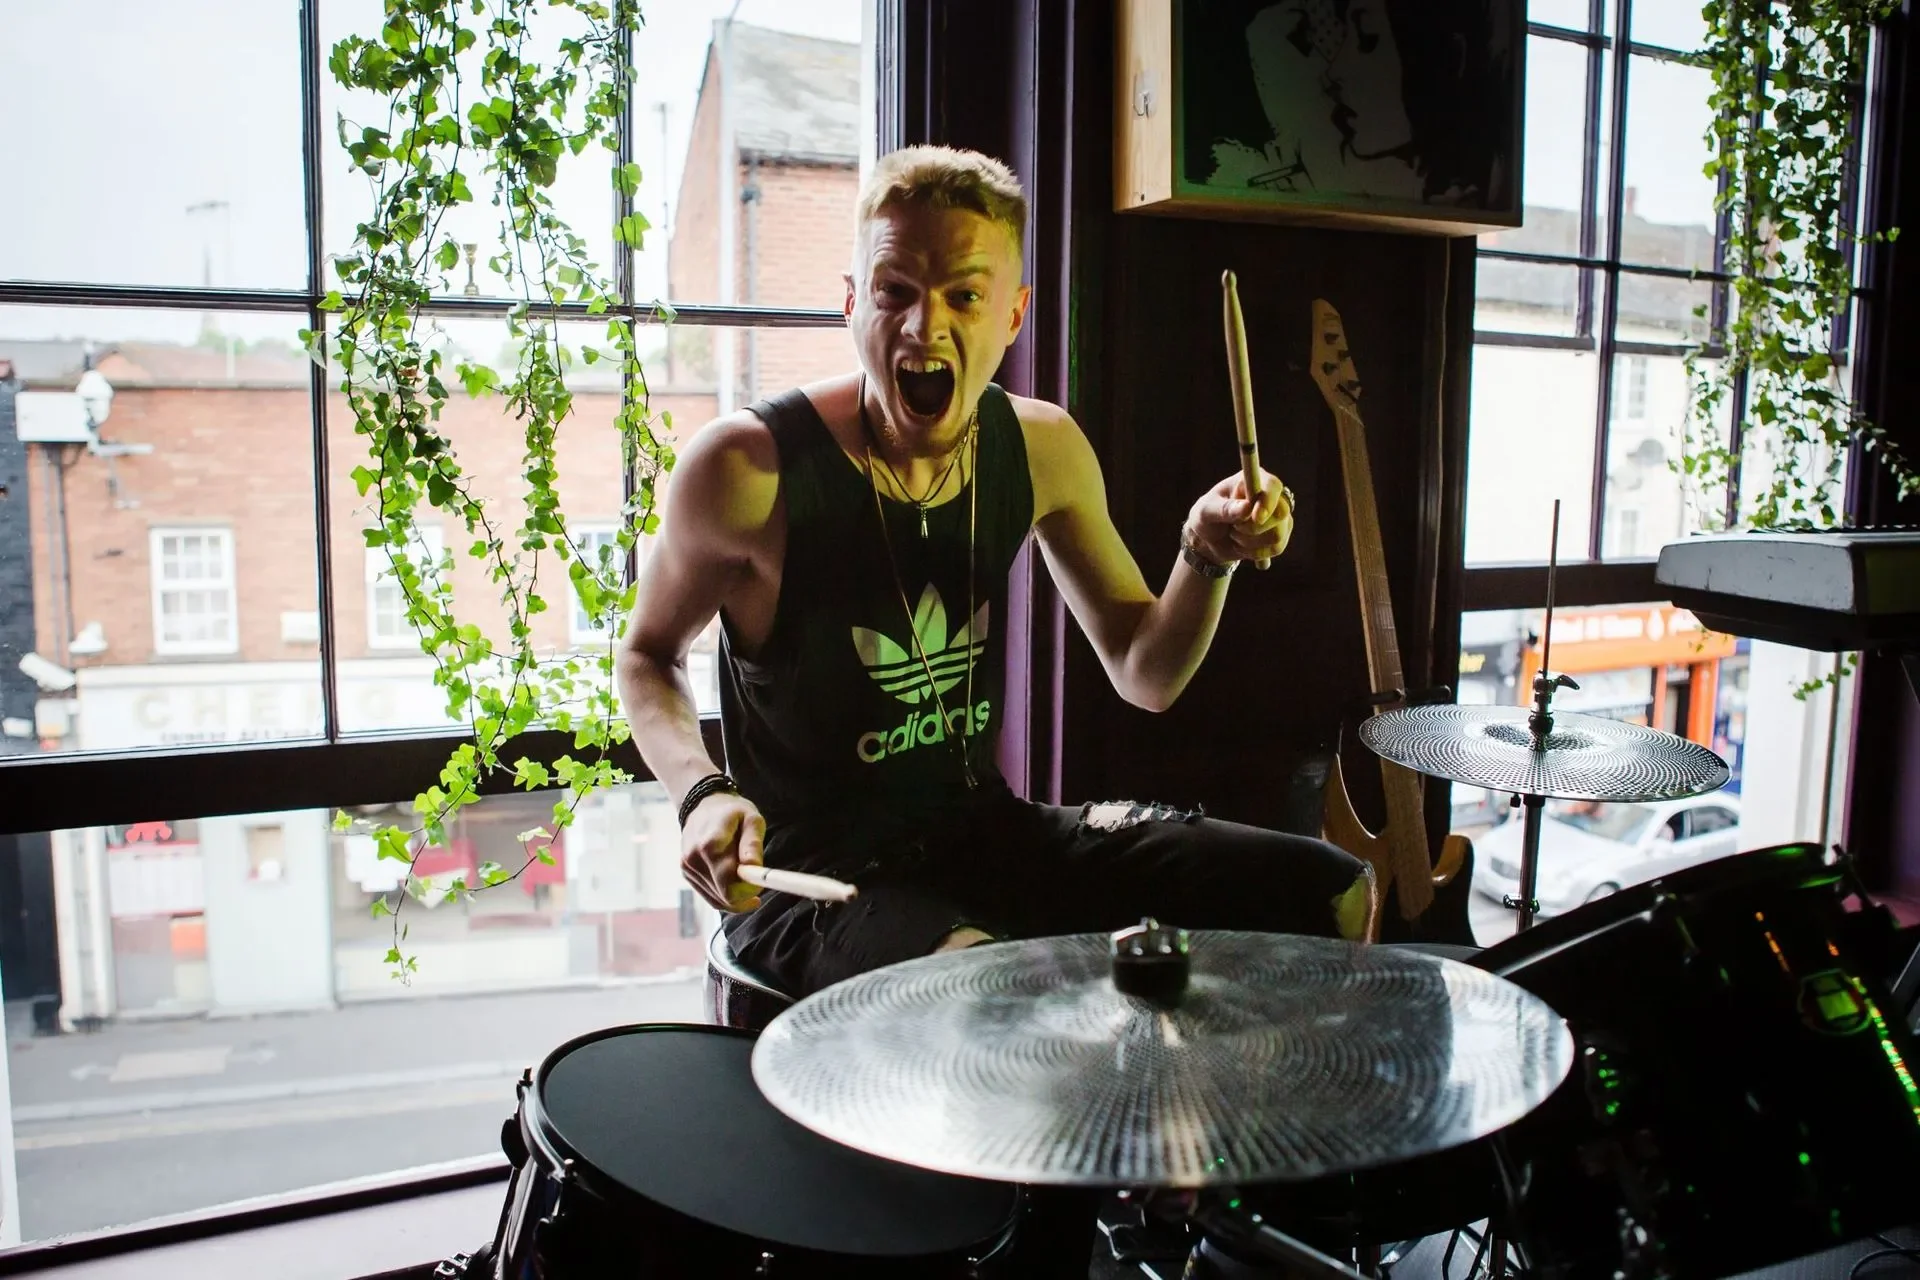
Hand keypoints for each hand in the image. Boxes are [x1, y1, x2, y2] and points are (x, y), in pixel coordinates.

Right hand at [680, 791, 766, 912]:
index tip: (760, 882)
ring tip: (746, 878)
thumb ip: (753, 844)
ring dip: (735, 896)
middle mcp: (694, 859)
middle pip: (724, 896)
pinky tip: (735, 885)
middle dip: (744, 894)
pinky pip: (709, 896)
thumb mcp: (751, 819)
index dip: (748, 890)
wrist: (703, 804)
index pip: (730, 886)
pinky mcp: (686, 872)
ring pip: (717, 900)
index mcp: (710, 845)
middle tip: (756, 882)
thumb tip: (754, 868)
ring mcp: (687, 867)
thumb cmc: (732, 812)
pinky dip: (724, 896)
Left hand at [1185, 470, 1293, 566]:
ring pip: (1277, 535)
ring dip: (1250, 542)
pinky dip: (1256, 552)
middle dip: (1252, 528)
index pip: (1272, 486)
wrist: (1210, 539)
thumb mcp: (1206, 511)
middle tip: (1233, 527)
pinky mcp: (1282, 533)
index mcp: (1253, 479)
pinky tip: (1244, 545)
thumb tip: (1247, 508)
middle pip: (1280, 513)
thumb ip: (1225, 509)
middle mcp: (1271, 494)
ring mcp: (1279, 515)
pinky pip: (1277, 548)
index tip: (1256, 518)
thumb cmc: (1207, 517)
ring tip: (1235, 534)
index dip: (1268, 502)